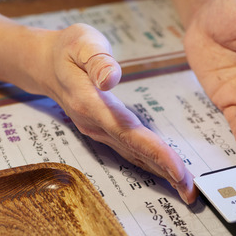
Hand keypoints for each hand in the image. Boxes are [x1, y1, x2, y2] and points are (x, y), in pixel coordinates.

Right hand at [38, 23, 195, 202]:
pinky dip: (150, 163)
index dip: (156, 153)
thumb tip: (110, 79)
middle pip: (135, 152)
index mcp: (92, 104)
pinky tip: (166, 173)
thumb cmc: (67, 49)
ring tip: (186, 189)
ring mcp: (98, 131)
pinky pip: (130, 151)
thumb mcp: (81, 42)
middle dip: (165, 172)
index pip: (129, 133)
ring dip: (160, 173)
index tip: (178, 170)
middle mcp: (95, 124)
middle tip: (192, 192)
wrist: (44, 64)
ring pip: (133, 156)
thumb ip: (97, 60)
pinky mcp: (103, 132)